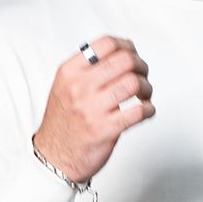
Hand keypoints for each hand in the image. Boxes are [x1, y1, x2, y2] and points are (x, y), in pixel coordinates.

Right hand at [33, 36, 154, 182]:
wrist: (53, 157)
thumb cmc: (63, 122)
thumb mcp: (65, 86)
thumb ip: (88, 68)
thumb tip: (123, 51)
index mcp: (69, 72)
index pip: (106, 44)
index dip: (127, 47)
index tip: (133, 54)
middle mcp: (79, 88)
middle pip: (125, 61)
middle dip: (141, 67)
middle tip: (142, 76)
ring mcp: (91, 110)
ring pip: (134, 84)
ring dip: (147, 88)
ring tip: (144, 95)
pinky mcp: (104, 130)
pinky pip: (138, 111)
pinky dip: (149, 109)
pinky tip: (145, 111)